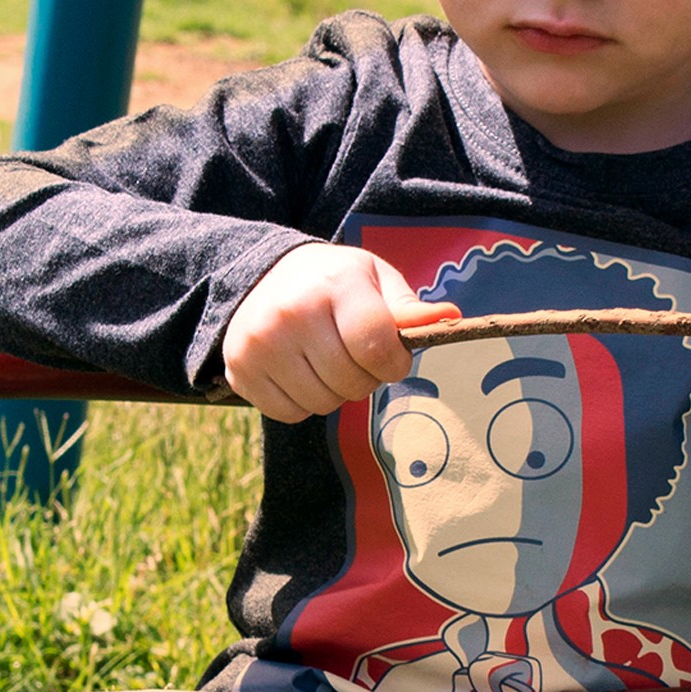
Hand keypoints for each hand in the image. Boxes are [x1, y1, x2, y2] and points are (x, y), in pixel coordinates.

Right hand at [222, 243, 460, 422]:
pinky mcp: (240, 370)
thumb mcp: (372, 278)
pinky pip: (290, 414)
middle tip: (355, 355)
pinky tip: (300, 371)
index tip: (392, 356)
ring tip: (326, 360)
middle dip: (366, 377)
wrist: (258, 276)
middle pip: (352, 381)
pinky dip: (303, 402)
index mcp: (334, 284)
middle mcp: (292, 312)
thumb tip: (450, 318)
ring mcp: (261, 344)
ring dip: (335, 392)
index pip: (377, 347)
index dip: (394, 362)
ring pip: (323, 403)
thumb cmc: (330, 280)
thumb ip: (408, 307)